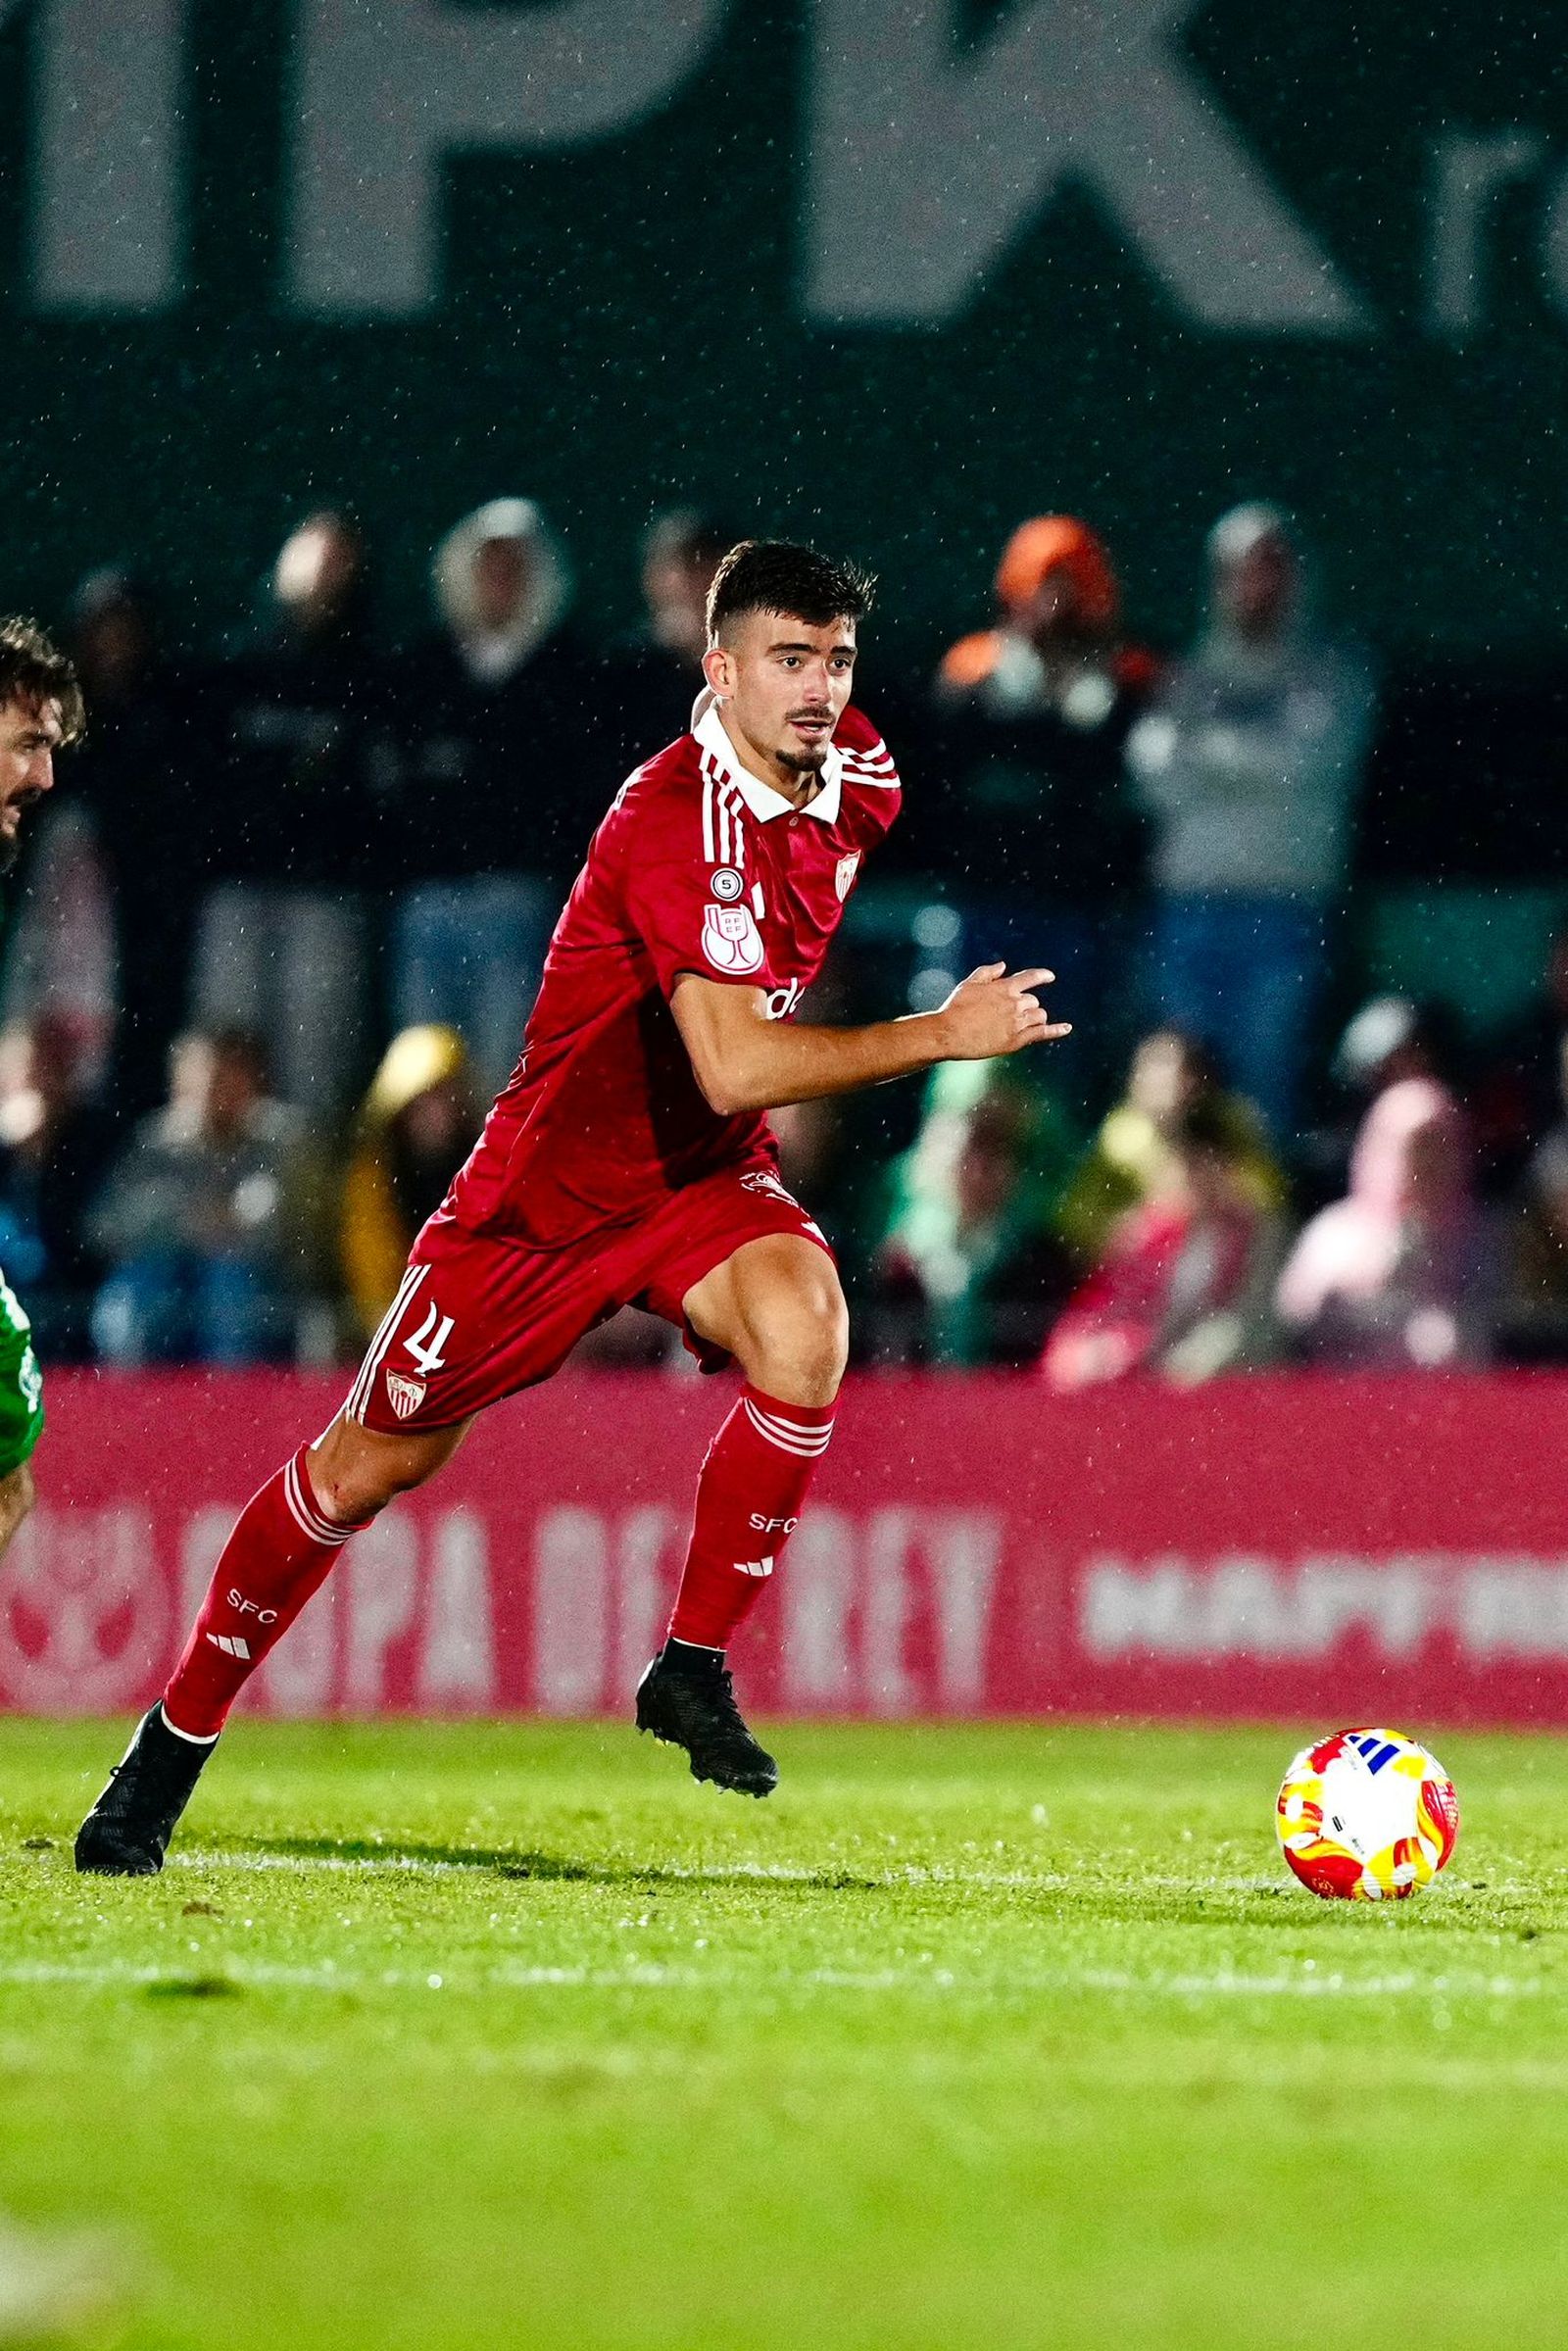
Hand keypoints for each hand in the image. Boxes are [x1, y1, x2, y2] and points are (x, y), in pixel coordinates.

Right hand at [934, 964, 1071, 1060]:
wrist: (949, 1033)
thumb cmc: (955, 1008)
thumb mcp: (969, 984)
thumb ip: (987, 972)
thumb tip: (1004, 965)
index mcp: (1004, 987)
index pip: (1031, 977)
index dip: (1042, 976)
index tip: (1050, 976)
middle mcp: (1015, 1003)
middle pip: (1034, 1001)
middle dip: (1027, 1004)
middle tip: (1014, 1012)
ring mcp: (1017, 1022)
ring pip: (1039, 1015)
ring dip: (1035, 1016)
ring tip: (1025, 1022)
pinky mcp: (1016, 1040)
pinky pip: (1042, 1033)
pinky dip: (1056, 1030)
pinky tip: (1066, 1028)